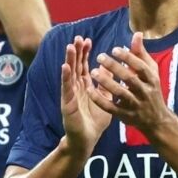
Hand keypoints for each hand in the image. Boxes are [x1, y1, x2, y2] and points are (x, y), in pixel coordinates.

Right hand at [59, 36, 108, 154]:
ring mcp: (70, 94)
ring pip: (69, 74)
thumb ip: (106, 83)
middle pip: (75, 66)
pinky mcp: (67, 103)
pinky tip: (65, 67)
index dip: (84, 53)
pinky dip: (65, 77)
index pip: (83, 65)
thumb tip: (112, 68)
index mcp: (85, 86)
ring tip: (70, 47)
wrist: (87, 139)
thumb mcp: (105, 98)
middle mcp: (76, 87)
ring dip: (69, 60)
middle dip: (76, 52)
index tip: (87, 40)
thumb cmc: (95, 120)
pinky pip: (66, 88)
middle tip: (78, 38)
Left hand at [88, 33, 173, 133]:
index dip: (128, 57)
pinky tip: (90, 90)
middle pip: (130, 79)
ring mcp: (135, 106)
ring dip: (106, 82)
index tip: (114, 49)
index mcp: (152, 80)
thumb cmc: (151, 90)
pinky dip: (100, 99)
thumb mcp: (150, 72)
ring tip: (93, 71)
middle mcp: (145, 93)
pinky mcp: (125, 116)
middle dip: (114, 67)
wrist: (156, 120)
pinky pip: (111, 108)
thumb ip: (141, 54)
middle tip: (100, 56)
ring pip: (120, 94)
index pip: (141, 67)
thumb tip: (137, 34)